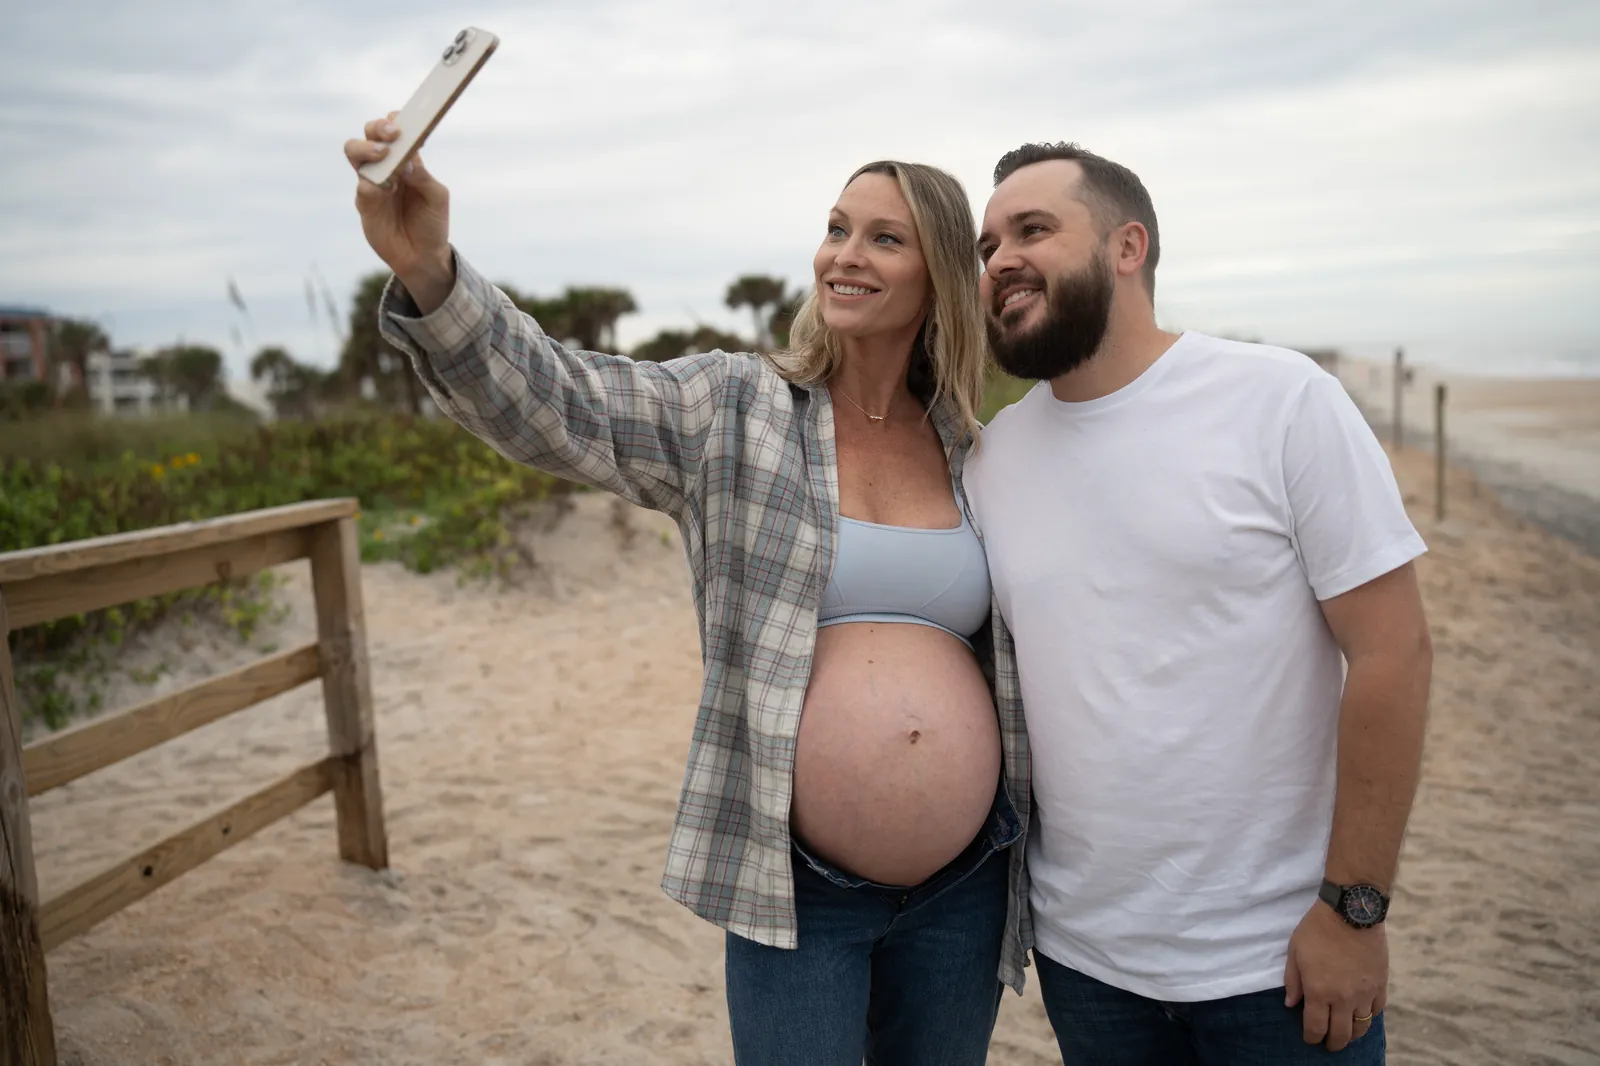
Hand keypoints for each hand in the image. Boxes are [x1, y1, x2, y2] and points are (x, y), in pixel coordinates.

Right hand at [343, 112, 454, 310]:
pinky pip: (362, 186)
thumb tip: (409, 160)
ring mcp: (372, 181)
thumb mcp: (437, 198)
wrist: (423, 256)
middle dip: (378, 128)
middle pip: (370, 133)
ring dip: (367, 148)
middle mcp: (386, 165)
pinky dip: (371, 183)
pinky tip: (385, 187)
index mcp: (406, 158)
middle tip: (393, 133)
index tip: (403, 120)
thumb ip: (424, 177)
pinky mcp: (364, 202)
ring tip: (383, 154)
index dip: (396, 120)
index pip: (395, 129)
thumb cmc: (432, 222)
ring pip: (355, 151)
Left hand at [1283, 900, 1387, 1051]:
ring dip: (1352, 1034)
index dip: (1311, 1037)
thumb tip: (1291, 1004)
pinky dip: (1369, 1015)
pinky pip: (1377, 1010)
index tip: (1310, 1038)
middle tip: (1329, 1044)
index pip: (1315, 1028)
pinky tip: (1362, 1013)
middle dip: (1332, 1043)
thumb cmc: (1317, 929)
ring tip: (1346, 1034)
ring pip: (1361, 1027)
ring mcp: (1365, 993)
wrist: (1351, 912)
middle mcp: (1343, 998)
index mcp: (1319, 991)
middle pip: (1340, 1034)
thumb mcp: (1295, 951)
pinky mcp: (1381, 985)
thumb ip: (1292, 981)